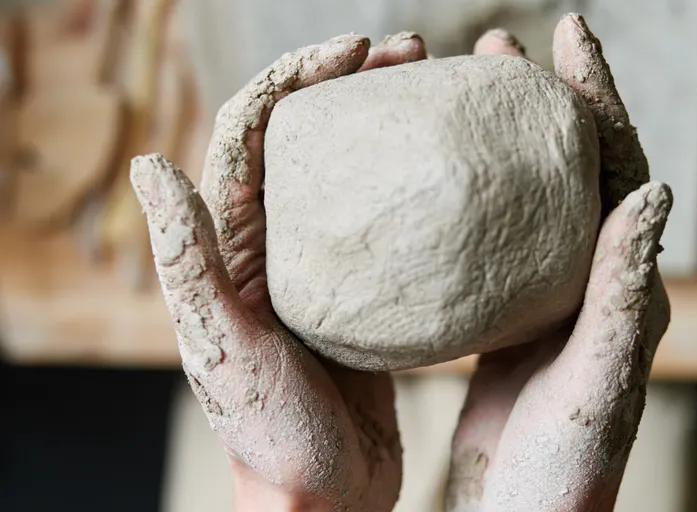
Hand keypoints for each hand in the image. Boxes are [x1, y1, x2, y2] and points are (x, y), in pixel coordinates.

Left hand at [131, 33, 426, 511]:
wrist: (321, 493)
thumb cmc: (269, 431)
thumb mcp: (222, 345)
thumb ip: (188, 259)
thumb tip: (148, 166)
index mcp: (233, 245)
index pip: (257, 131)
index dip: (299, 79)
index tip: (356, 51)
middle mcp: (274, 244)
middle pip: (310, 136)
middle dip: (354, 84)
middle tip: (415, 55)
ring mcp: (323, 266)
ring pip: (353, 171)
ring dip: (387, 125)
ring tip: (438, 92)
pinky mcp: (363, 293)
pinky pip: (387, 224)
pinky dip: (414, 188)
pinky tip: (450, 179)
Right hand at [446, 15, 672, 511]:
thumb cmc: (567, 467)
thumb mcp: (598, 378)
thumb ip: (623, 291)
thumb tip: (653, 192)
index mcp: (629, 287)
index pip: (621, 169)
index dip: (597, 98)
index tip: (567, 34)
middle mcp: (596, 281)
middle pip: (574, 167)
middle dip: (545, 101)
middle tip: (498, 49)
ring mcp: (551, 296)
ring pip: (533, 197)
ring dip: (507, 141)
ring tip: (469, 95)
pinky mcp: (512, 318)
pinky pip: (498, 241)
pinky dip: (474, 200)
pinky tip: (441, 184)